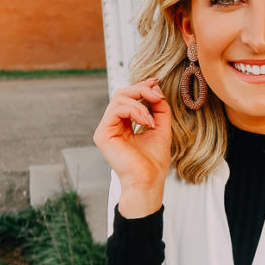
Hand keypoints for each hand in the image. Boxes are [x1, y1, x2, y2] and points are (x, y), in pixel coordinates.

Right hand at [93, 78, 171, 216]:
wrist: (148, 181)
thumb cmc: (154, 162)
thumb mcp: (161, 129)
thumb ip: (159, 109)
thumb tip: (157, 89)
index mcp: (125, 124)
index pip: (129, 98)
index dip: (142, 87)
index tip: (156, 83)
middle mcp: (113, 125)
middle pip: (122, 94)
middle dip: (141, 90)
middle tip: (157, 95)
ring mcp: (106, 129)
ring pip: (118, 98)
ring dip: (140, 103)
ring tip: (151, 118)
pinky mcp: (103, 134)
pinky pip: (116, 109)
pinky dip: (134, 110)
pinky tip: (146, 121)